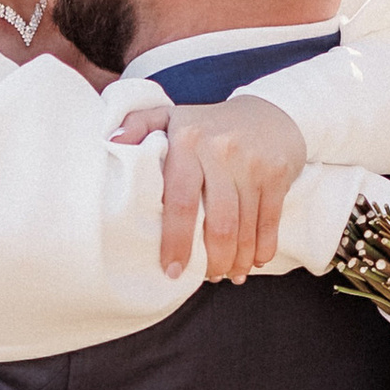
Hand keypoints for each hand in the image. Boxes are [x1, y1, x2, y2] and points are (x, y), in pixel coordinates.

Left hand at [109, 89, 306, 279]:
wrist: (272, 110)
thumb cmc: (209, 124)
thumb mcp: (170, 115)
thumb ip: (138, 125)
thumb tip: (112, 143)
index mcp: (187, 141)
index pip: (180, 201)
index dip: (176, 242)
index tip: (172, 270)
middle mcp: (221, 151)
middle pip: (218, 223)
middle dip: (212, 261)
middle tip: (205, 279)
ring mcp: (253, 164)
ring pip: (244, 228)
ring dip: (236, 260)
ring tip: (227, 274)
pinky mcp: (277, 174)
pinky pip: (269, 222)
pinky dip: (262, 250)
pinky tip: (252, 263)